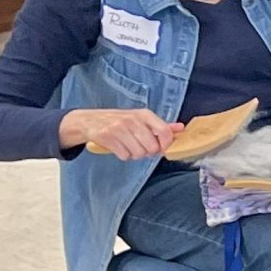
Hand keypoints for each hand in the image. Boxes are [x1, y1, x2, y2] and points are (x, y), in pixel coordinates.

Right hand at [63, 108, 181, 159]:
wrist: (89, 121)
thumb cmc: (119, 121)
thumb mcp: (140, 119)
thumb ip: (160, 125)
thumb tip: (180, 128)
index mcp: (144, 115)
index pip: (165, 132)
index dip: (165, 145)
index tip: (160, 149)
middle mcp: (133, 120)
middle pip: (152, 147)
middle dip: (147, 152)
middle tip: (139, 147)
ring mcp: (119, 128)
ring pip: (139, 153)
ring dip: (134, 154)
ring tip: (128, 146)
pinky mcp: (107, 137)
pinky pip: (124, 156)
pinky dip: (123, 155)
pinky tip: (118, 148)